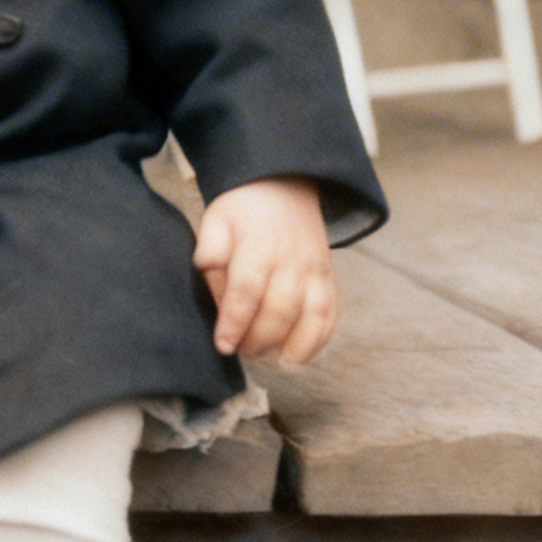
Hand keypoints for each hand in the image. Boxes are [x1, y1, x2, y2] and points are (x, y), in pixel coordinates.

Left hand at [193, 175, 337, 364]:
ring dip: (292, 345)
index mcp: (258, 244)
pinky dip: (319, 339)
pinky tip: (299, 356)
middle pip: (279, 310)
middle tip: (241, 350)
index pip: (247, 291)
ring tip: (270, 359)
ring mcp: (314, 268)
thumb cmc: (242, 208)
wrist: (282, 183)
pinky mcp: (328, 276)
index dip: (235, 322)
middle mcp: (291, 259)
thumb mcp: (214, 221)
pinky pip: (330, 313)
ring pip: (311, 315)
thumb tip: (215, 294)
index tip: (223, 344)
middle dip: (259, 339)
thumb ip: (210, 257)